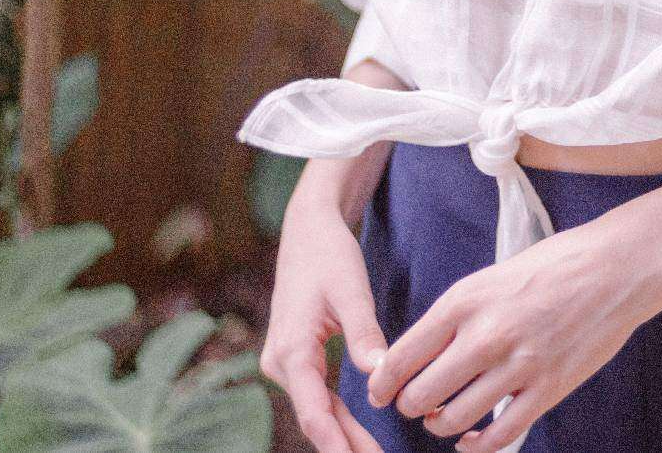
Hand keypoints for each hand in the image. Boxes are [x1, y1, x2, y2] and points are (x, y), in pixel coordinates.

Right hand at [261, 196, 388, 452]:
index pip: (314, 412)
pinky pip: (318, 399)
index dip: (338, 445)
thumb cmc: (329, 256)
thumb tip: (380, 375)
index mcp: (292, 349)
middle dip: (345, 448)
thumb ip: (365, 333)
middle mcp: (281, 362)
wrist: (308, 231)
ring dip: (344, 439)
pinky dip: (340, 420)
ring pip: (317, 413)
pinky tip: (361, 442)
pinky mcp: (297, 361)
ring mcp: (286, 364)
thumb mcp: (351, 290)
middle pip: (316, 419)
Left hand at [365, 218, 661, 452]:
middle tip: (415, 405)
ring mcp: (519, 366)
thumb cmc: (552, 266)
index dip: (382, 384)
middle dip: (411, 406)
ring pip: (455, 420)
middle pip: (422, 395)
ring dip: (441, 426)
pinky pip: (500, 435)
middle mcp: (485, 336)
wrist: (615, 267)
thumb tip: (420, 354)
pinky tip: (470, 440)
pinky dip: (477, 446)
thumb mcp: (490, 278)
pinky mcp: (549, 389)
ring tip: (442, 419)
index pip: (401, 357)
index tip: (380, 393)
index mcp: (464, 302)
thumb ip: (455, 316)